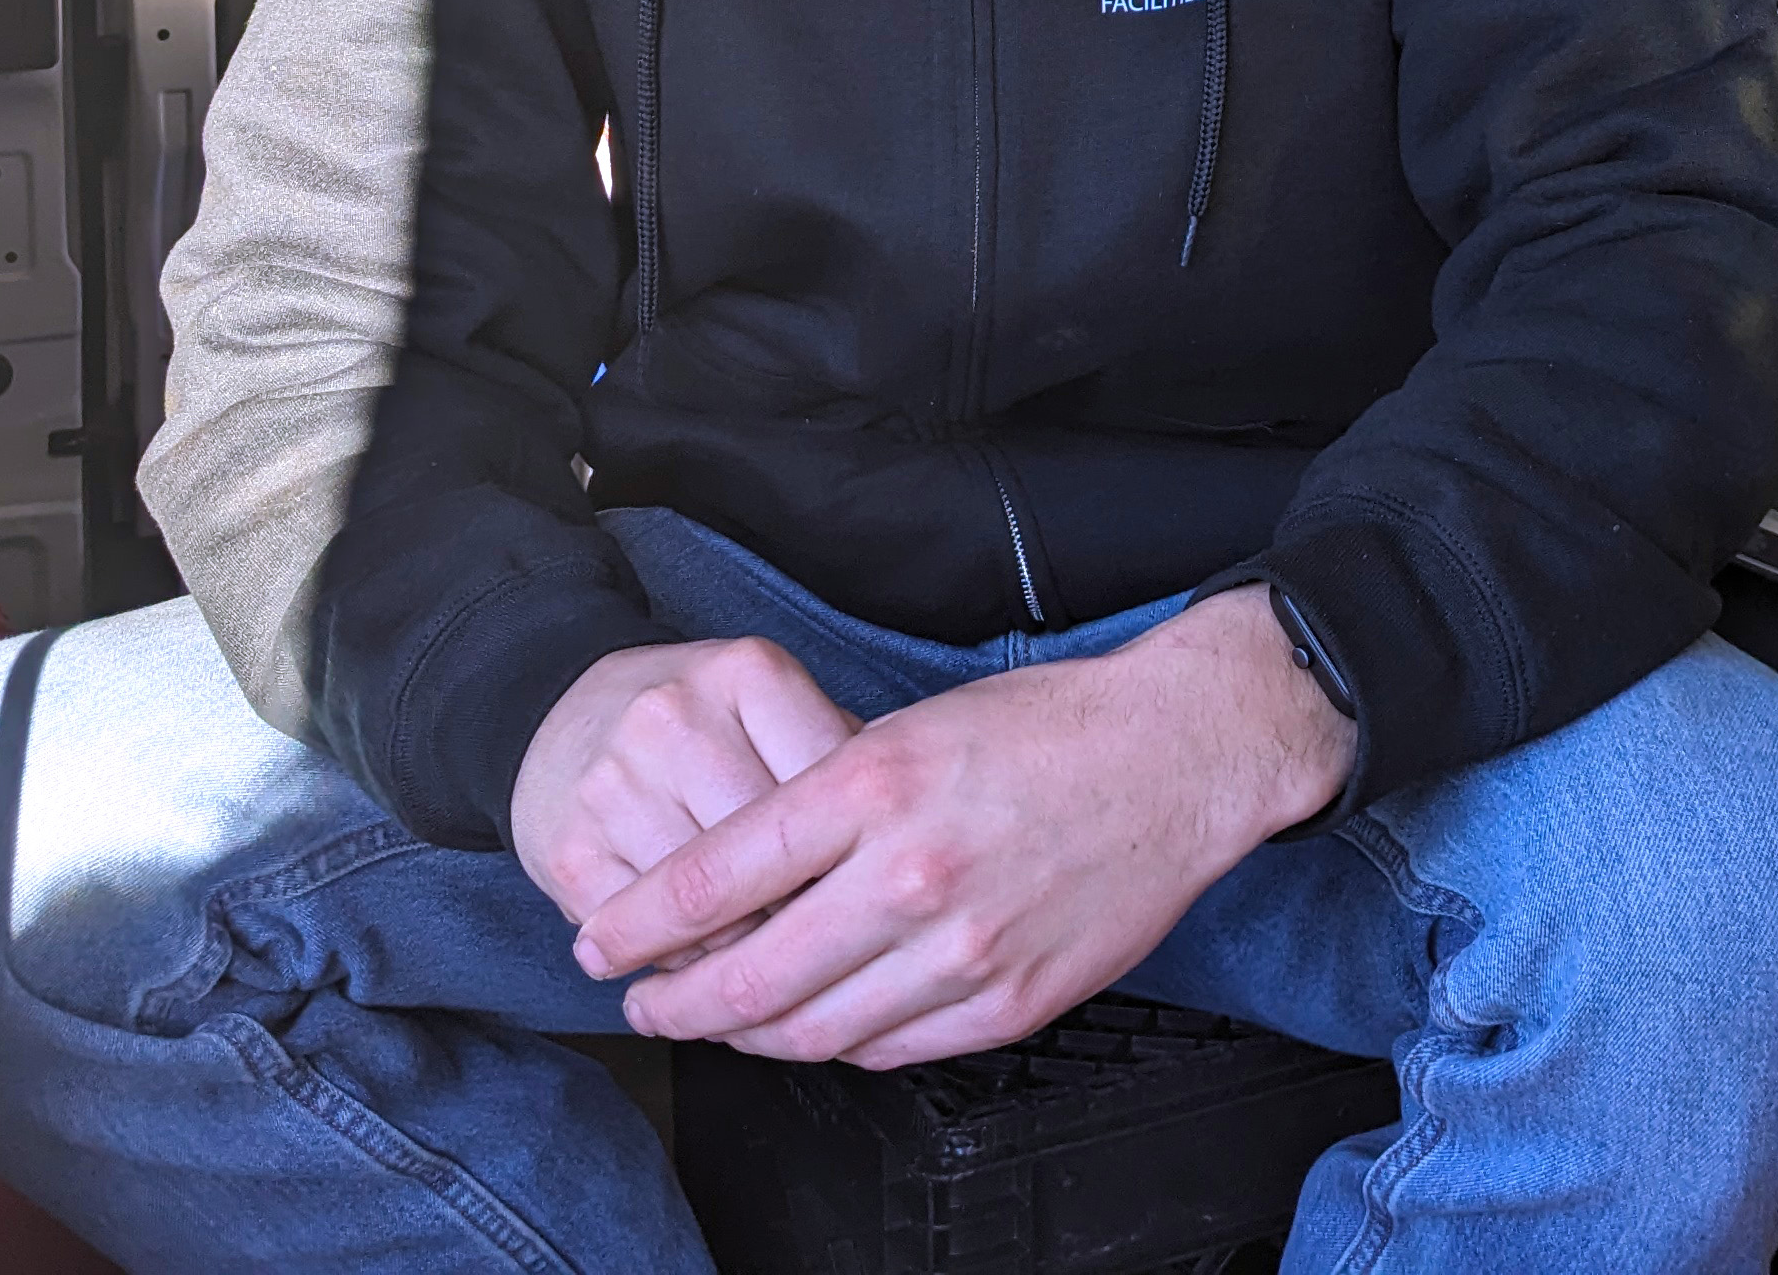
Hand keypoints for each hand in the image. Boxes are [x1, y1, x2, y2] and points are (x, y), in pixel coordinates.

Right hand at [508, 635, 858, 939]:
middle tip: (825, 935)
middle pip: (775, 857)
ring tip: (762, 949)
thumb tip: (894, 848)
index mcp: (748, 673)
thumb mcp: (773, 707)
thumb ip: (838, 760)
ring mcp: (615, 785)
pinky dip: (686, 962)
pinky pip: (651, 941)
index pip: (832, 789)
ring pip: (715, 912)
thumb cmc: (698, 723)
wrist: (562, 714)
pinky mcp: (570, 853)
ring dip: (747, 950)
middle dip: (808, 912)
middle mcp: (675, 718)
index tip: (868, 885)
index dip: (860, 855)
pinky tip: (698, 950)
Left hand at [582, 586, 1356, 1068]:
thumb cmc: (1042, 727)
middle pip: (749, 976)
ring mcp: (963, 950)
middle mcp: (909, 876)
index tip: (598, 943)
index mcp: (871, 786)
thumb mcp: (906, 729)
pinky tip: (815, 1025)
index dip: (637, 924)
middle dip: (672, 1002)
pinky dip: (836, 1046)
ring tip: (719, 1020)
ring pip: (814, 1031)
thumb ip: (820, 807)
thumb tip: (732, 884)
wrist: (1178, 754)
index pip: (713, 878)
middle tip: (640, 1004)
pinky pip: (890, 1050)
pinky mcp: (1010, 1002)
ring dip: (747, 1036)